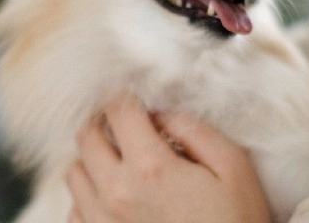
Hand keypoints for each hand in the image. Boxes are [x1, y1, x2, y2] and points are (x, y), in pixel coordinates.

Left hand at [66, 94, 272, 222]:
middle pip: (86, 137)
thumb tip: (162, 113)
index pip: (118, 111)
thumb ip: (195, 130)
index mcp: (151, 169)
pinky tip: (117, 197)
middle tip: (127, 127)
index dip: (128, 98)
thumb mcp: (233, 168)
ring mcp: (102, 222)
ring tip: (122, 163)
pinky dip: (89, 196)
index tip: (138, 101)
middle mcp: (116, 194)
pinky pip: (75, 209)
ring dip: (93, 159)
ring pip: (75, 172)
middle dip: (104, 123)